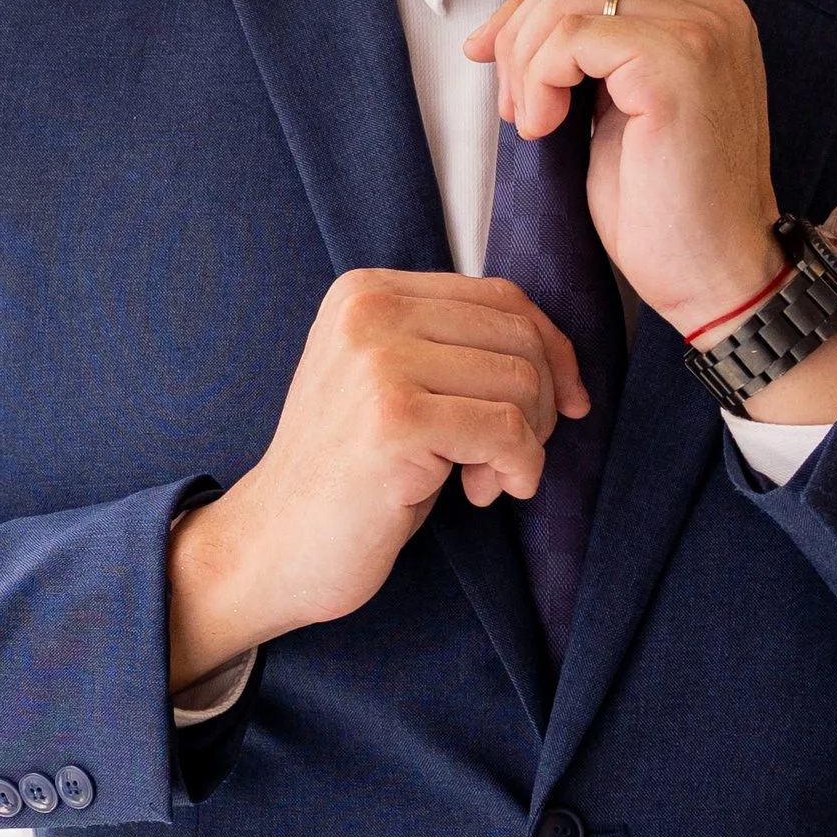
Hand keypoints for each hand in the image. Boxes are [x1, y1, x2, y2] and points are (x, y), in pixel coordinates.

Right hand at [167, 270, 586, 689]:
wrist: (273, 544)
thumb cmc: (348, 476)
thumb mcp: (394, 386)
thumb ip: (452, 348)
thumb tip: (561, 353)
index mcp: (365, 291)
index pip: (501, 296)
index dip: (552, 351)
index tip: (563, 406)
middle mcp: (368, 310)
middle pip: (519, 336)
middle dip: (540, 405)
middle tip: (505, 459)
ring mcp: (378, 361)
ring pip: (522, 381)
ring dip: (526, 444)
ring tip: (482, 480)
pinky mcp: (394, 418)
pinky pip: (508, 430)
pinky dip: (517, 470)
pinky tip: (481, 495)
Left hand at [464, 0, 784, 338]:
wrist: (716, 275)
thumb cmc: (667, 214)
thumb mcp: (616, 117)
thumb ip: (591, 65)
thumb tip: (514, 31)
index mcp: (703, 20)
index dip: (525, 17)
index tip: (484, 57)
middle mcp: (714, 13)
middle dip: (518, 41)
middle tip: (513, 111)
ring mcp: (701, 33)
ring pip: (567, 1)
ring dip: (525, 64)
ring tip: (532, 125)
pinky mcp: (677, 64)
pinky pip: (573, 39)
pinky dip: (540, 81)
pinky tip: (545, 130)